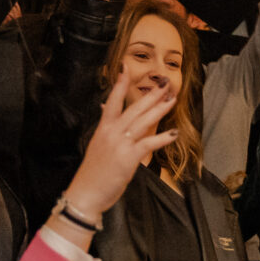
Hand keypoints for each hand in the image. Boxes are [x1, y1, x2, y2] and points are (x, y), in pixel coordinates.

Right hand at [64, 74, 180, 221]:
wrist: (86, 193)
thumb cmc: (92, 173)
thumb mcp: (97, 146)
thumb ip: (106, 129)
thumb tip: (108, 112)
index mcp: (103, 128)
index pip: (112, 100)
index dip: (120, 83)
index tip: (125, 67)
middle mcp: (111, 132)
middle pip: (133, 108)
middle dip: (150, 94)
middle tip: (164, 83)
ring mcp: (120, 144)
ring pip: (143, 121)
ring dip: (159, 109)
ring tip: (172, 100)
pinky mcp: (129, 158)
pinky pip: (148, 144)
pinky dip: (161, 138)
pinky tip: (173, 133)